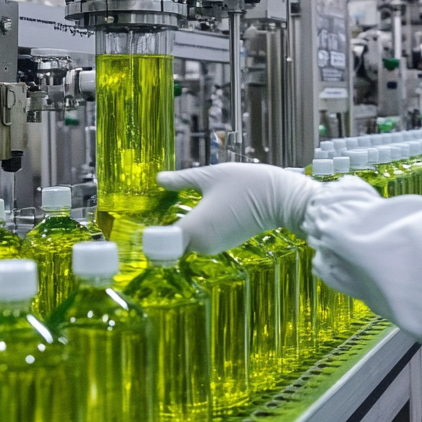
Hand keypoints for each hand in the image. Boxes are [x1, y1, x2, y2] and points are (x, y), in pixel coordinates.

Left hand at [157, 163, 319, 254]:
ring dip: (179, 230)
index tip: (139, 224)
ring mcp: (215, 246)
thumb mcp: (209, 175)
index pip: (160, 243)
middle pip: (171, 244)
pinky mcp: (226, 243)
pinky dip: (195, 229)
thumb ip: (181, 180)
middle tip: (151, 213)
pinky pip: (201, 240)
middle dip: (162, 232)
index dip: (149, 235)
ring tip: (171, 209)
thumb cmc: (246, 184)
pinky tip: (196, 211)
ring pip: (187, 242)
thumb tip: (159, 179)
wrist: (282, 199)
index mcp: (194, 229)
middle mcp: (202, 244)